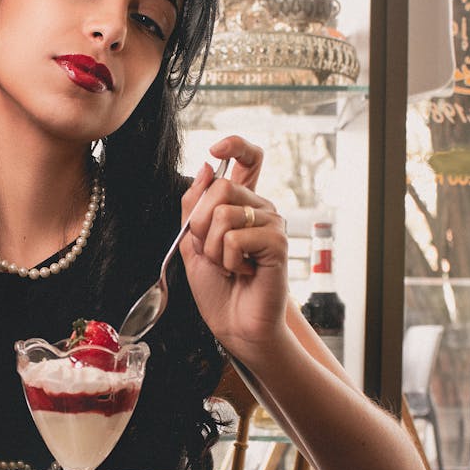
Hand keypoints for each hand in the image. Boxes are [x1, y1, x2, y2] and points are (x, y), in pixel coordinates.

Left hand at [179, 136, 288, 359]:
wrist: (234, 324)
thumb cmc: (217, 288)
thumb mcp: (192, 241)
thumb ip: (194, 205)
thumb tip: (209, 168)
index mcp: (241, 204)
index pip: (248, 158)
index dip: (234, 145)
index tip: (216, 149)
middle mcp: (259, 208)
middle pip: (221, 187)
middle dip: (200, 224)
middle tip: (211, 251)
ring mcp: (270, 224)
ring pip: (223, 213)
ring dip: (212, 247)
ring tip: (228, 265)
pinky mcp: (277, 242)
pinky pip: (235, 236)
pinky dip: (227, 259)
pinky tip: (242, 271)